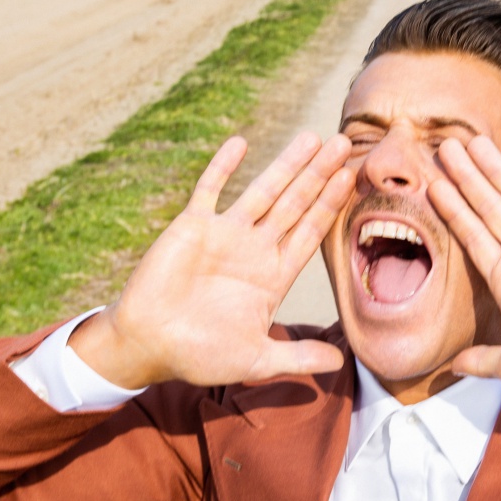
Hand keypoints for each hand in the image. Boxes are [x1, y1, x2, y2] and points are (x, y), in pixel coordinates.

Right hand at [71, 132, 353, 388]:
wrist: (148, 346)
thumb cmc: (200, 356)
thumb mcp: (257, 361)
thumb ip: (297, 356)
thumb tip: (339, 362)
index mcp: (273, 276)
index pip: (310, 232)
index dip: (330, 205)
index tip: (352, 179)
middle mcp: (254, 249)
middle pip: (295, 204)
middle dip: (319, 175)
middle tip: (344, 142)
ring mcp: (225, 235)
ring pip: (263, 191)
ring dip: (286, 164)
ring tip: (311, 137)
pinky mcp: (192, 227)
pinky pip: (210, 189)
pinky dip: (223, 167)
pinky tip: (241, 143)